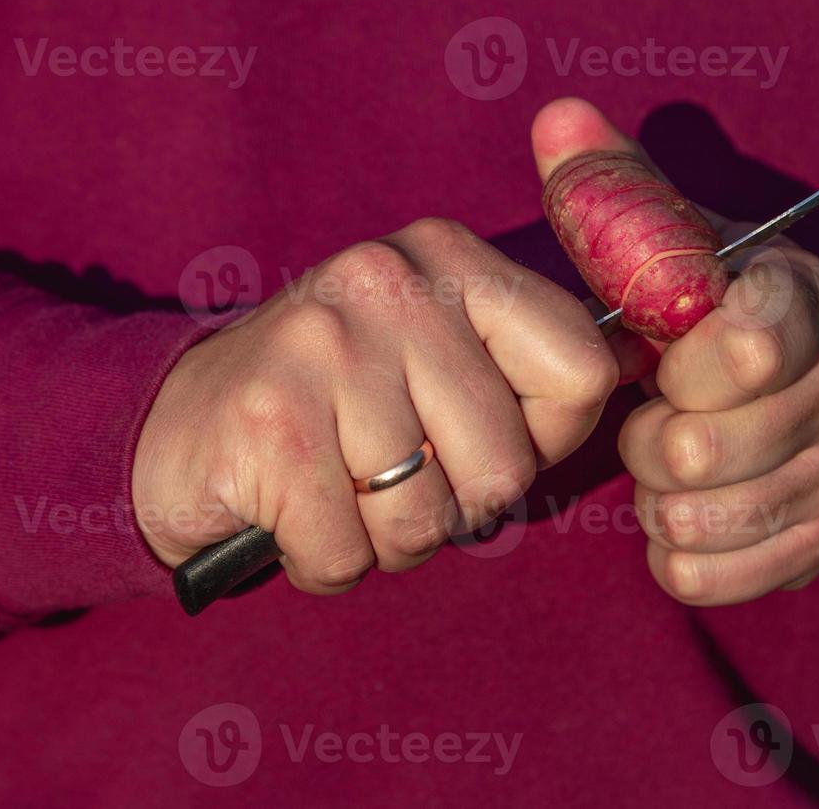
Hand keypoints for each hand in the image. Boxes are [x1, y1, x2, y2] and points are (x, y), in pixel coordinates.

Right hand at [131, 218, 619, 593]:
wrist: (177, 424)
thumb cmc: (337, 407)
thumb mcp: (436, 355)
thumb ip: (524, 364)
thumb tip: (640, 361)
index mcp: (450, 257)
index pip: (582, 370)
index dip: (542, 438)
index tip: (478, 438)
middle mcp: (391, 280)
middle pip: (506, 464)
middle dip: (452, 506)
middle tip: (387, 476)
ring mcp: (326, 344)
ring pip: (427, 518)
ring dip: (383, 538)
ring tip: (336, 488)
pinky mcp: (271, 418)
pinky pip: (349, 553)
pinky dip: (323, 561)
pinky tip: (288, 513)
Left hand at [532, 98, 818, 606]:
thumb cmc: (737, 313)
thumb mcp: (696, 244)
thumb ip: (625, 189)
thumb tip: (555, 116)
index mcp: (808, 309)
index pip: (742, 348)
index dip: (679, 358)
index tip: (677, 344)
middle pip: (691, 446)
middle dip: (650, 430)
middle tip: (664, 406)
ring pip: (688, 516)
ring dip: (656, 491)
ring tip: (676, 453)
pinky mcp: (815, 551)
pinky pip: (696, 574)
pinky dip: (672, 545)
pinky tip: (689, 502)